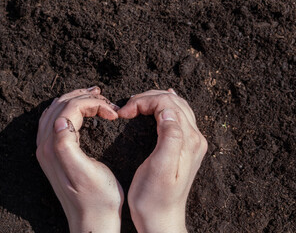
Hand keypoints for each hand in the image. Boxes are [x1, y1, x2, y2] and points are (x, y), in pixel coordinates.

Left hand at [36, 87, 123, 232]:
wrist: (93, 221)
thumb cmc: (98, 199)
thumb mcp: (86, 173)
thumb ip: (66, 145)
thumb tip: (60, 119)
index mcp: (54, 147)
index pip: (70, 108)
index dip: (93, 104)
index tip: (113, 112)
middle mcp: (45, 146)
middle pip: (61, 106)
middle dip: (84, 98)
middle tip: (105, 99)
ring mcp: (48, 150)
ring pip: (57, 112)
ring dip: (75, 100)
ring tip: (95, 97)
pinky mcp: (54, 155)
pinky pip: (56, 123)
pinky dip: (69, 111)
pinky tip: (80, 112)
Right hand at [118, 89, 207, 232]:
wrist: (161, 220)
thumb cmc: (153, 199)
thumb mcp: (159, 170)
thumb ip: (169, 138)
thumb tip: (168, 111)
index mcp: (187, 141)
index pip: (167, 104)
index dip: (143, 102)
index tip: (124, 113)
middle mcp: (194, 138)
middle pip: (173, 102)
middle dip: (147, 98)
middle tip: (126, 109)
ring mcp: (192, 143)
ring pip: (176, 107)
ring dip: (155, 101)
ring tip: (135, 105)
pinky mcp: (186, 148)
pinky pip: (179, 117)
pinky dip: (166, 106)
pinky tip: (161, 105)